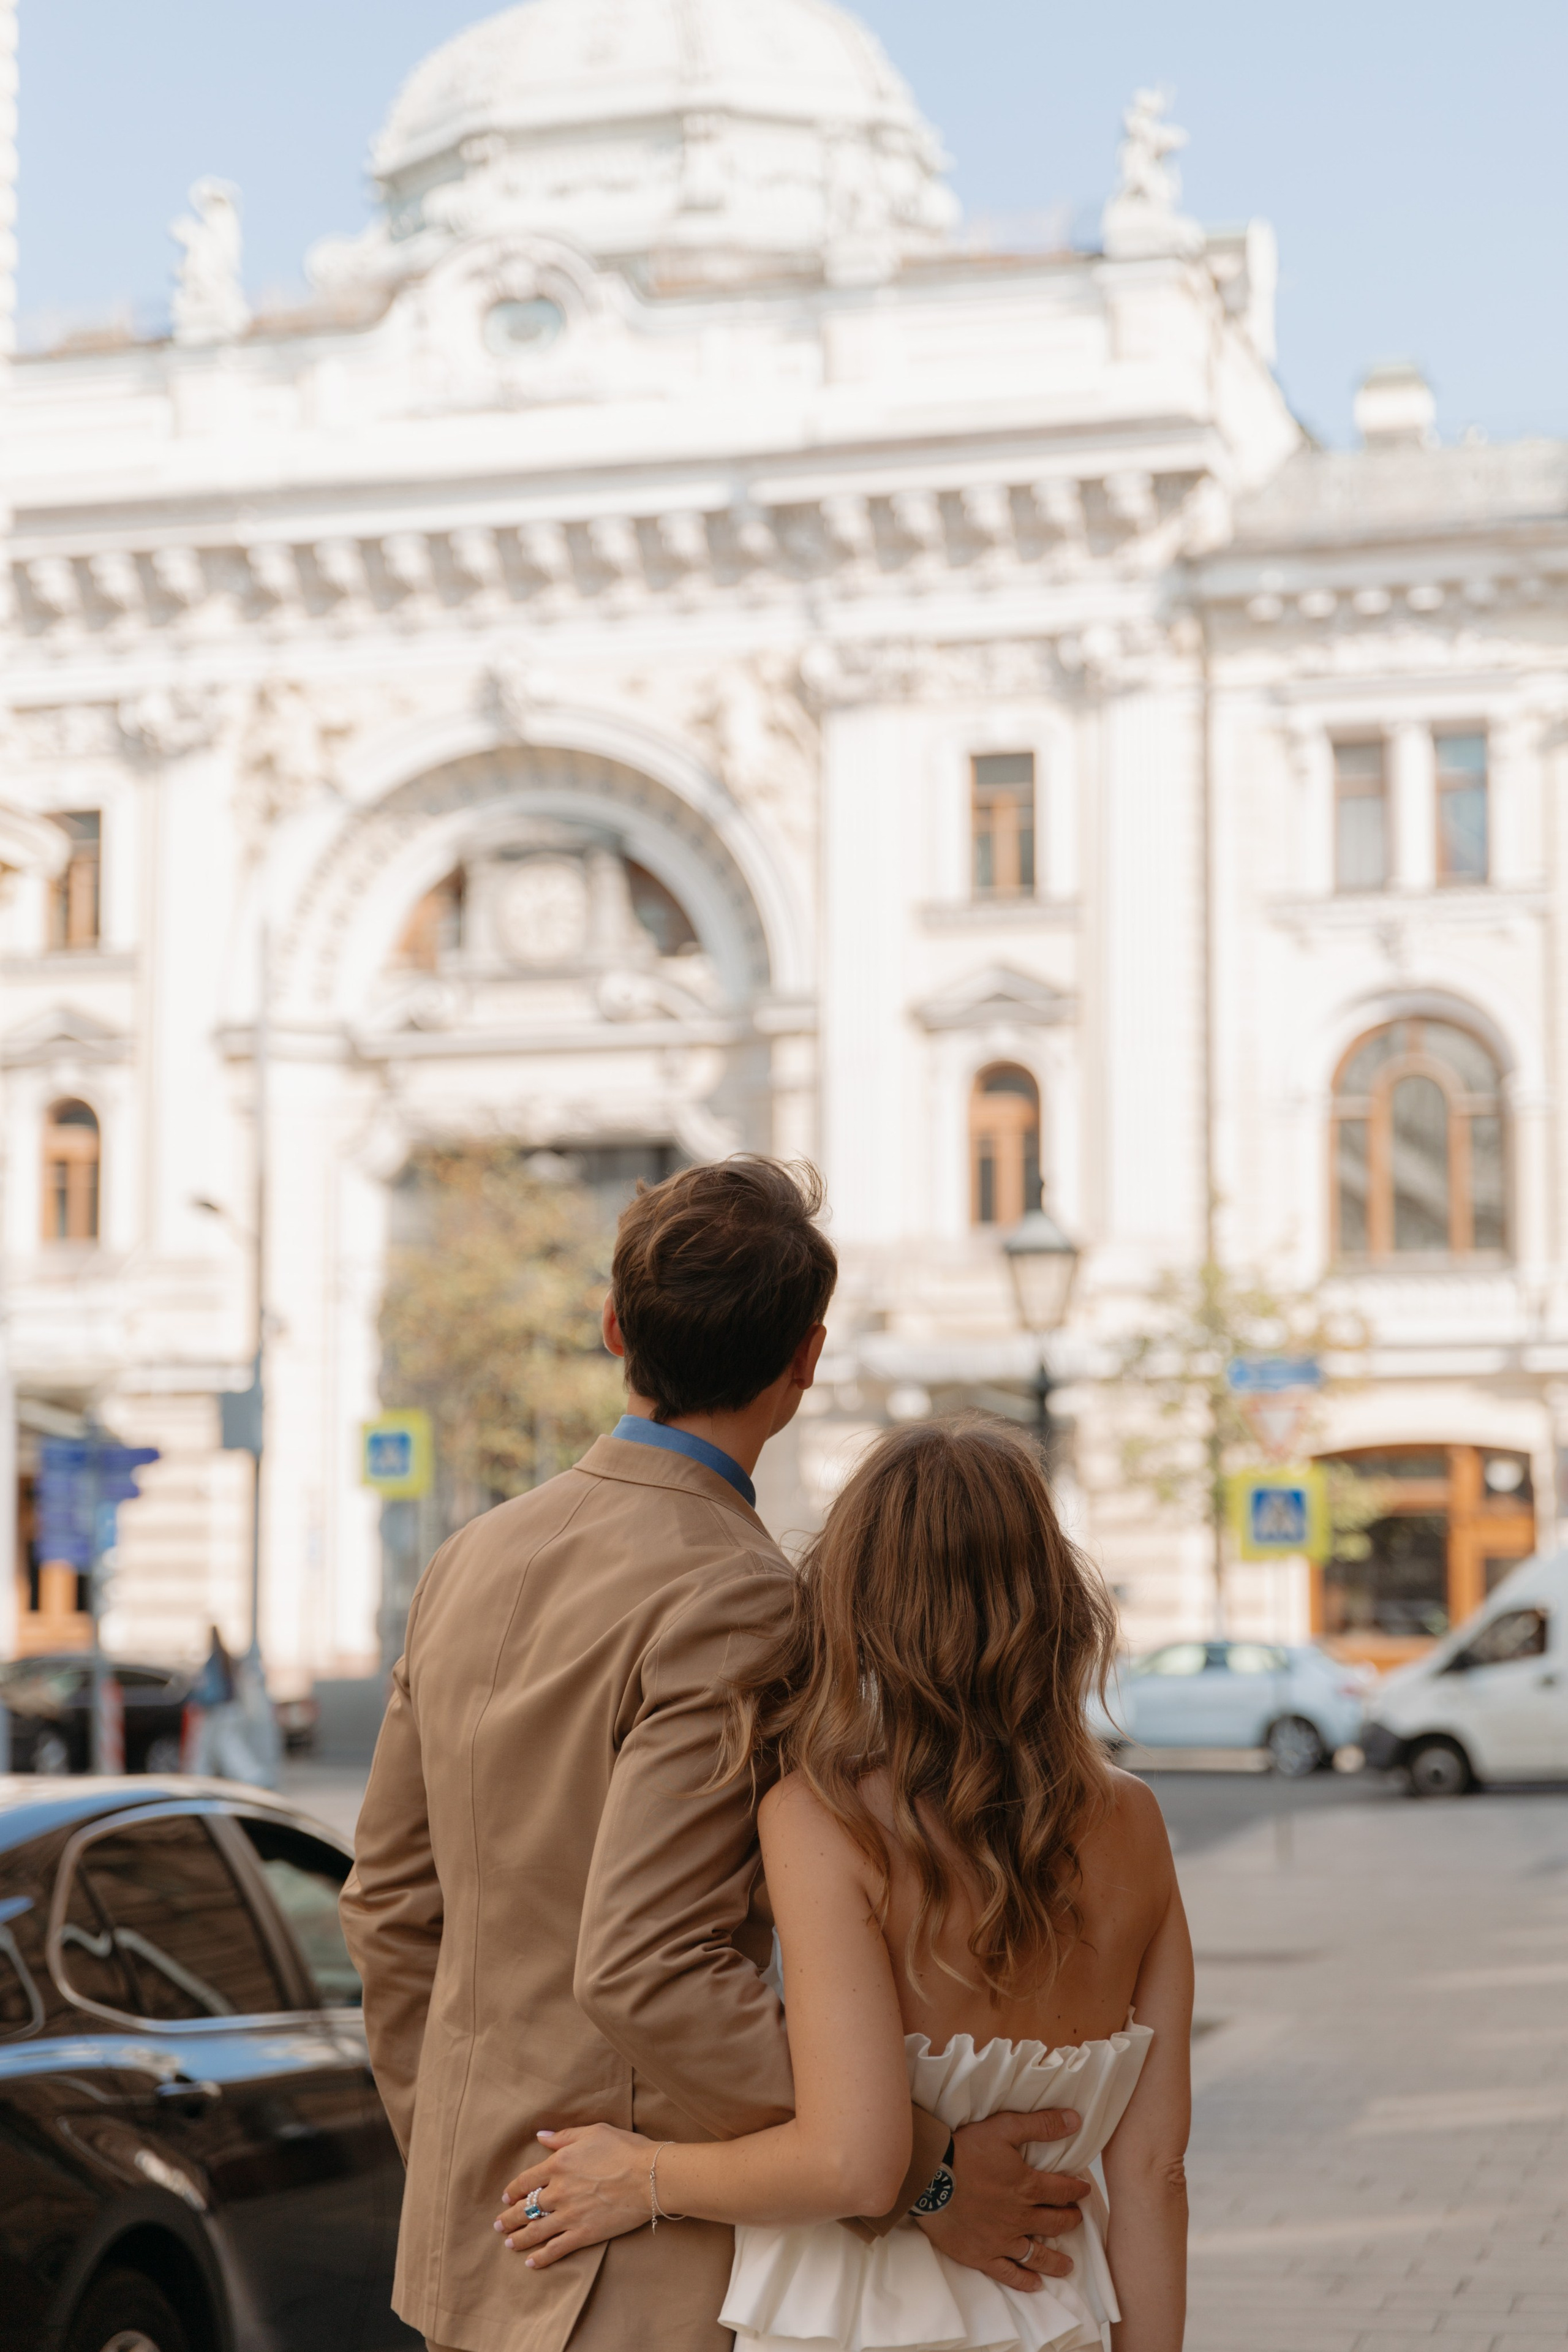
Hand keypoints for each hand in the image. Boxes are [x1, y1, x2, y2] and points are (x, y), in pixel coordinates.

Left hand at [496, 2126, 655, 2269]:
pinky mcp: (583, 2234)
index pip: (526, 2180)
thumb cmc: (624, 2149)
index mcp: (559, 2164)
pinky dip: (541, 2257)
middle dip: (509, 2217)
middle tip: (499, 2224)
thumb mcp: (593, 2133)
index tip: (506, 2197)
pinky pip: (556, 2249)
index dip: (513, 2190)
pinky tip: (531, 2262)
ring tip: (509, 2244)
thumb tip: (541, 2136)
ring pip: (535, 2230)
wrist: (648, 2177)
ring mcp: (569, 2215)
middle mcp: (559, 2191)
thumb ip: (564, 2136)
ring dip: (519, 2238)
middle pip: (526, 2207)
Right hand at [915, 2108, 1089, 2292]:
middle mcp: (1020, 2218)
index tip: (1084, 2190)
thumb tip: (1076, 2120)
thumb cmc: (966, 2150)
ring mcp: (1002, 2240)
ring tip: (1068, 2265)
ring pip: (1037, 2255)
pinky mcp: (982, 2255)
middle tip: (1076, 2219)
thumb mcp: (1005, 2128)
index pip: (1062, 2191)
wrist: (930, 2177)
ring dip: (1056, 2260)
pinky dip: (1024, 2281)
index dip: (1076, 2190)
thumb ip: (1041, 2125)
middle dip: (1070, 2220)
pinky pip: (1008, 2273)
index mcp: (1027, 2187)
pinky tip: (1035, 2284)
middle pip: (1054, 2223)